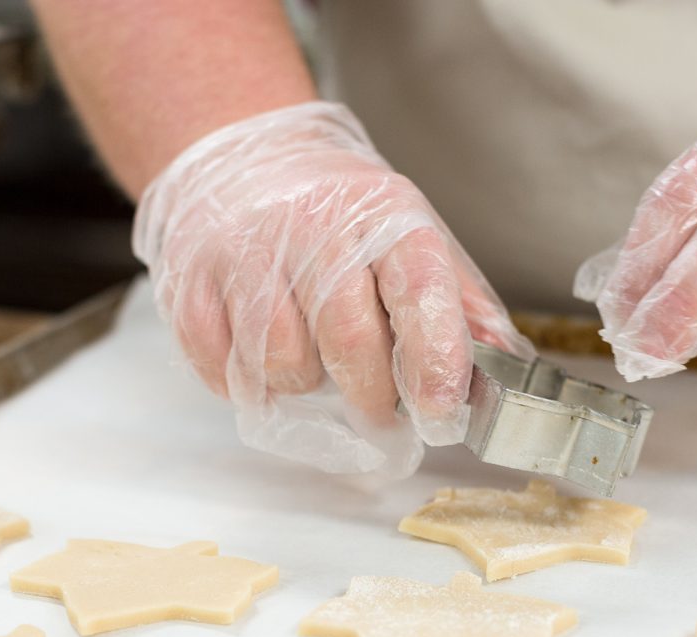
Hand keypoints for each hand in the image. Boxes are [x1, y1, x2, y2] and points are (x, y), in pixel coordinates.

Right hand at [134, 101, 531, 475]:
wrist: (247, 161)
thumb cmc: (342, 215)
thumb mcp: (414, 238)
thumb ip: (460, 306)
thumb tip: (504, 369)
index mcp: (384, 216)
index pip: (417, 293)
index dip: (434, 362)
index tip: (440, 413)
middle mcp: (312, 226)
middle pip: (348, 342)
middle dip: (373, 395)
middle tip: (381, 409)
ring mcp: (245, 252)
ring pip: (283, 363)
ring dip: (306, 383)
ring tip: (315, 358)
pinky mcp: (192, 282)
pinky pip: (225, 369)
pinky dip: (250, 384)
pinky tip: (265, 355)